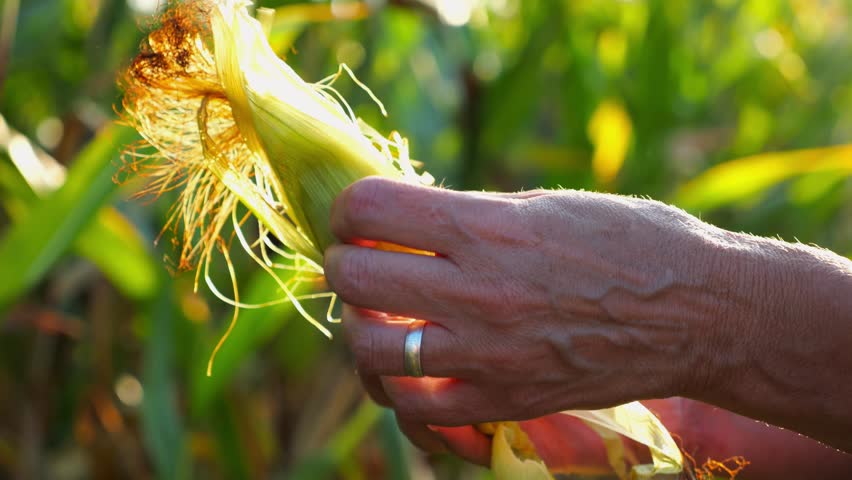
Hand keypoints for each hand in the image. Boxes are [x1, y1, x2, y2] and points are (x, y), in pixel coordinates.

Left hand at [324, 177, 727, 425]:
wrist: (699, 311)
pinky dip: (397, 390)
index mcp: (488, 226)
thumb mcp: (544, 204)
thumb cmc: (630, 241)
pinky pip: (415, 411)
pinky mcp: (504, 401)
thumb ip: (466, 213)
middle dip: (345, 263)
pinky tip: (409, 369)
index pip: (369, 209)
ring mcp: (488, 354)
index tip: (359, 214)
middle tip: (363, 261)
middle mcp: (479, 291)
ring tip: (381, 316)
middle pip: (353, 278)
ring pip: (369, 351)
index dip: (349, 207)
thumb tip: (403, 218)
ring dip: (361, 330)